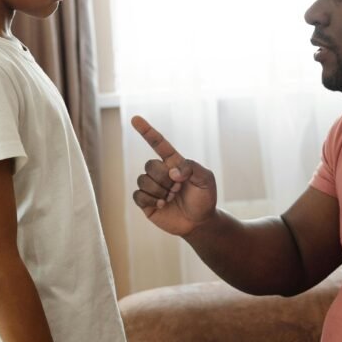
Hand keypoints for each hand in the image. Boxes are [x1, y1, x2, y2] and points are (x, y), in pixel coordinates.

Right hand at [131, 116, 217, 236]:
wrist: (199, 222)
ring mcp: (152, 187)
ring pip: (142, 180)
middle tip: (177, 188)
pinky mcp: (146, 202)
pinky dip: (151, 200)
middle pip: (149, 165)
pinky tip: (162, 205)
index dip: (146, 131)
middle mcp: (161, 172)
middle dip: (164, 178)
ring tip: (171, 198)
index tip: (135, 119)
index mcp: (173, 162)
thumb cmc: (204, 198)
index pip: (158, 143)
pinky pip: (138, 195)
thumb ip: (192, 168)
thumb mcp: (206, 179)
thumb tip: (172, 171)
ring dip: (159, 191)